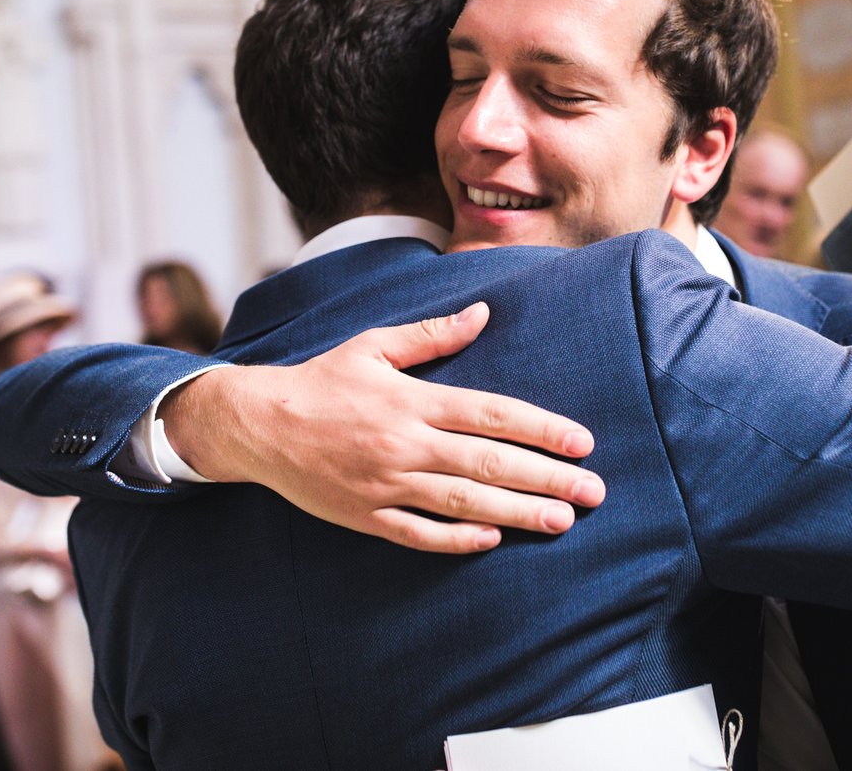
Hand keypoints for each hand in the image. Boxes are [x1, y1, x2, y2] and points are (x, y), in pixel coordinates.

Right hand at [161, 302, 604, 553]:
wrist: (258, 424)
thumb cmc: (323, 380)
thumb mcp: (375, 345)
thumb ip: (433, 334)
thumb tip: (483, 313)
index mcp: (414, 400)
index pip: (493, 415)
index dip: (542, 430)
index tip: (582, 443)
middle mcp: (405, 444)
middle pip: (490, 464)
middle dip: (547, 479)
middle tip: (592, 492)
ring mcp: (386, 484)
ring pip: (464, 504)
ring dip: (517, 513)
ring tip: (560, 520)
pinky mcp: (365, 515)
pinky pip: (418, 534)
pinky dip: (456, 539)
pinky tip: (492, 539)